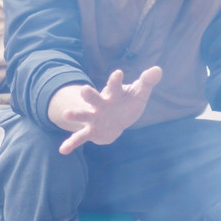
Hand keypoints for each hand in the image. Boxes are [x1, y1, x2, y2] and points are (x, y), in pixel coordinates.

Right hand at [48, 67, 162, 153]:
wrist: (117, 122)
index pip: (115, 86)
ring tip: (66, 114)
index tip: (119, 73)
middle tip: (84, 90)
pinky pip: (80, 137)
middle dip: (89, 94)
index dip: (116, 80)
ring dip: (76, 114)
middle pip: (94, 98)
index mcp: (113, 94)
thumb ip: (147, 82)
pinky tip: (63, 150)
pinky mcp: (92, 131)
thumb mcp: (139, 93)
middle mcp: (100, 104)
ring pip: (83, 115)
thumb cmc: (128, 103)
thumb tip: (157, 70)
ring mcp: (94, 118)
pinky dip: (71, 143)